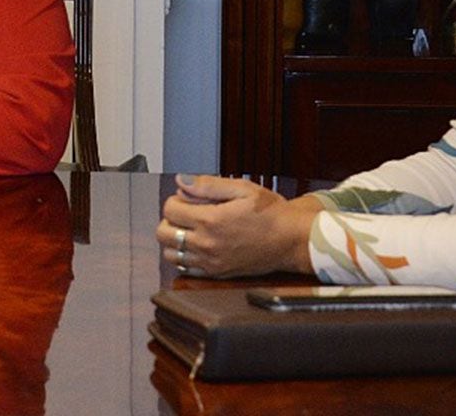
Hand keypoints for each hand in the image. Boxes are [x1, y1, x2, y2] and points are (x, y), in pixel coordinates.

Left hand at [156, 175, 321, 277]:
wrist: (293, 240)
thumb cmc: (272, 213)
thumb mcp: (242, 188)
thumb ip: (207, 185)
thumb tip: (181, 181)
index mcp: (210, 220)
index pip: (169, 209)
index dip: (176, 199)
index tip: (189, 198)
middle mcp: (207, 244)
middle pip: (163, 233)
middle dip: (170, 219)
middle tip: (186, 213)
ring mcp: (211, 262)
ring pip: (170, 254)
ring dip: (175, 240)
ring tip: (191, 230)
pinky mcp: (217, 274)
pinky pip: (186, 269)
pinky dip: (185, 257)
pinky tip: (199, 246)